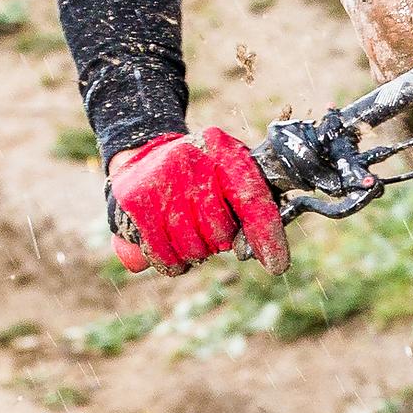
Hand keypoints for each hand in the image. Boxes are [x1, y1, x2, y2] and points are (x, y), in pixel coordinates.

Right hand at [108, 128, 289, 276]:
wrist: (143, 151)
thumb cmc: (199, 169)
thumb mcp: (229, 168)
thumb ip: (252, 201)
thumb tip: (272, 257)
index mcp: (222, 149)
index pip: (252, 198)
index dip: (267, 235)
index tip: (277, 264)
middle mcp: (190, 161)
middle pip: (221, 231)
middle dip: (220, 239)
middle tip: (209, 226)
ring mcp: (160, 181)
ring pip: (192, 248)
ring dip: (195, 251)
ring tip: (188, 231)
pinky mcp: (135, 203)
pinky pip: (163, 256)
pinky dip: (171, 262)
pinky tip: (171, 245)